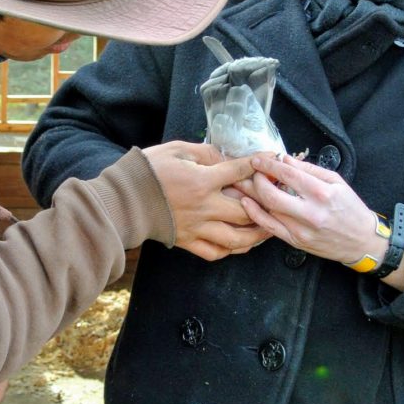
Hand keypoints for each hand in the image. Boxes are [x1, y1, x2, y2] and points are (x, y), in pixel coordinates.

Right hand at [143, 140, 269, 260]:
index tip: (273, 158)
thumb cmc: (149, 171)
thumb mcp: (177, 150)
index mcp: (202, 181)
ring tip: (268, 229)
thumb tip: (227, 157)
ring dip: (256, 235)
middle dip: (266, 206)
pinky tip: (240, 243)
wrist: (124, 200)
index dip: (259, 163)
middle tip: (279, 201)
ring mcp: (197, 228)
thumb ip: (205, 153)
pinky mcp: (188, 242)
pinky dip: (231, 250)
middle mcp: (204, 207)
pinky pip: (215, 253)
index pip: (239, 171)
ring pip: (236, 239)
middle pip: (246, 211)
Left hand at [240, 153, 381, 264]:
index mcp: (322, 193)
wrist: (362, 241)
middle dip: (256, 180)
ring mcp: (302, 230)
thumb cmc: (351, 209)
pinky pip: (269, 228)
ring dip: (252, 195)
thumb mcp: (337, 182)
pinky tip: (247, 203)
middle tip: (251, 172)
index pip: (287, 174)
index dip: (268, 165)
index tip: (257, 159)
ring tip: (243, 184)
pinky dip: (255, 214)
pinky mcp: (296, 242)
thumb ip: (310, 169)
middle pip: (271, 194)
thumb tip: (285, 159)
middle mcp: (310, 212)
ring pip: (268, 210)